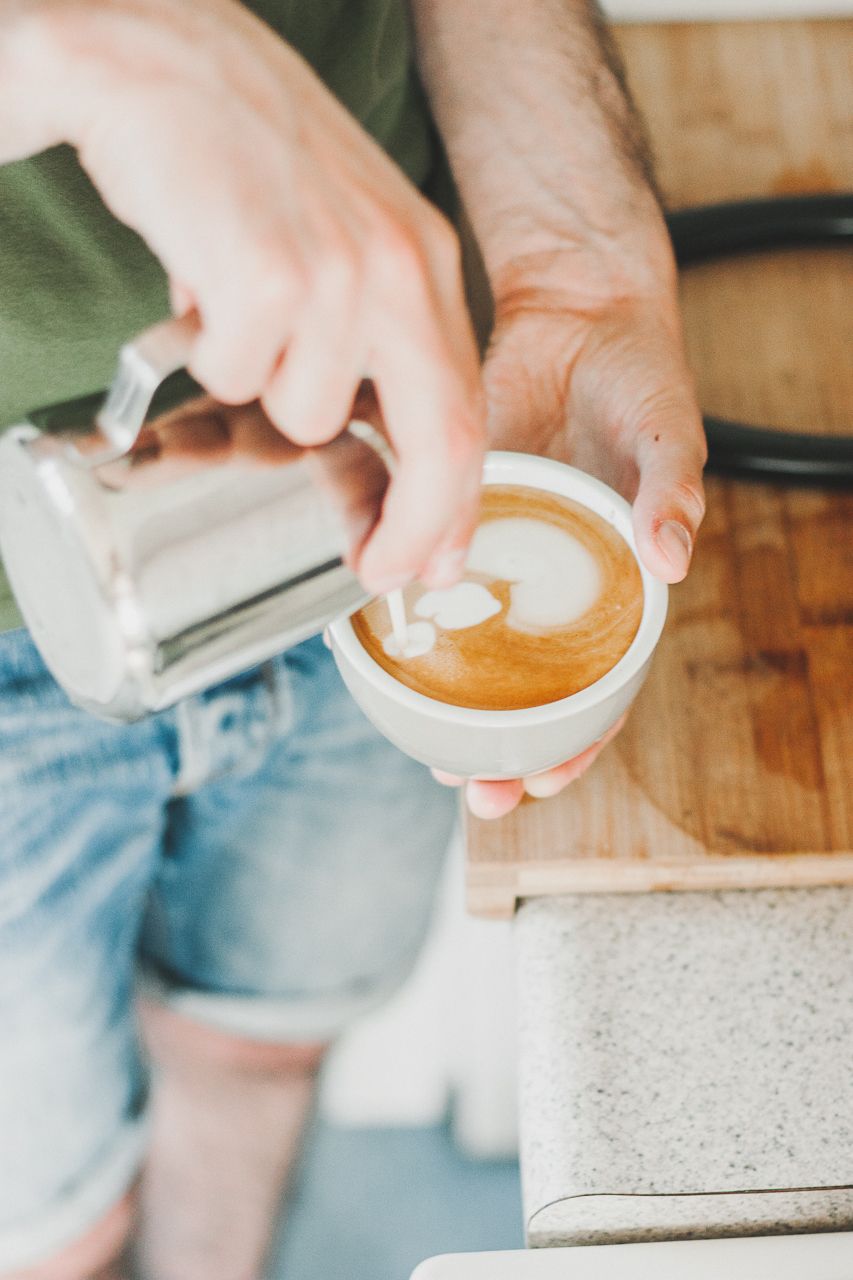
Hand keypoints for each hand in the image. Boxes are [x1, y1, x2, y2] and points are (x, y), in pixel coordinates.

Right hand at [3, 0, 484, 590]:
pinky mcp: (267, 276)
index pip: (470, 409)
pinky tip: (203, 284)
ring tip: (238, 307)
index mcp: (427, 262)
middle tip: (380, 568)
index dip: (457, 502)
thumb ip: (373, 331)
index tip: (438, 559)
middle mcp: (401, 270)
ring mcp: (339, 273)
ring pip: (305, 412)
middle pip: (443, 441)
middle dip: (414, 526)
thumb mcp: (347, 236)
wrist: (162, 61)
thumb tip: (360, 440)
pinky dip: (206, 346)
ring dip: (262, 381)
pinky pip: (234, 373)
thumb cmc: (245, 158)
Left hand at [446, 242, 706, 819]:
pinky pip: (434, 573)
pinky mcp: (458, 514)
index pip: (602, 686)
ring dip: (451, 699)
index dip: (578, 741)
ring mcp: (503, 554)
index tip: (544, 782)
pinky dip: (414, 612)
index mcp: (615, 584)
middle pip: (531, 687)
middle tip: (474, 791)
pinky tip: (387, 648)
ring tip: (425, 745)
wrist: (576, 310)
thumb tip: (671, 563)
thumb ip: (672, 497)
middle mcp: (554, 583)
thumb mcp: (671, 436)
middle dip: (505, 747)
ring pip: (474, 646)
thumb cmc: (640, 379)